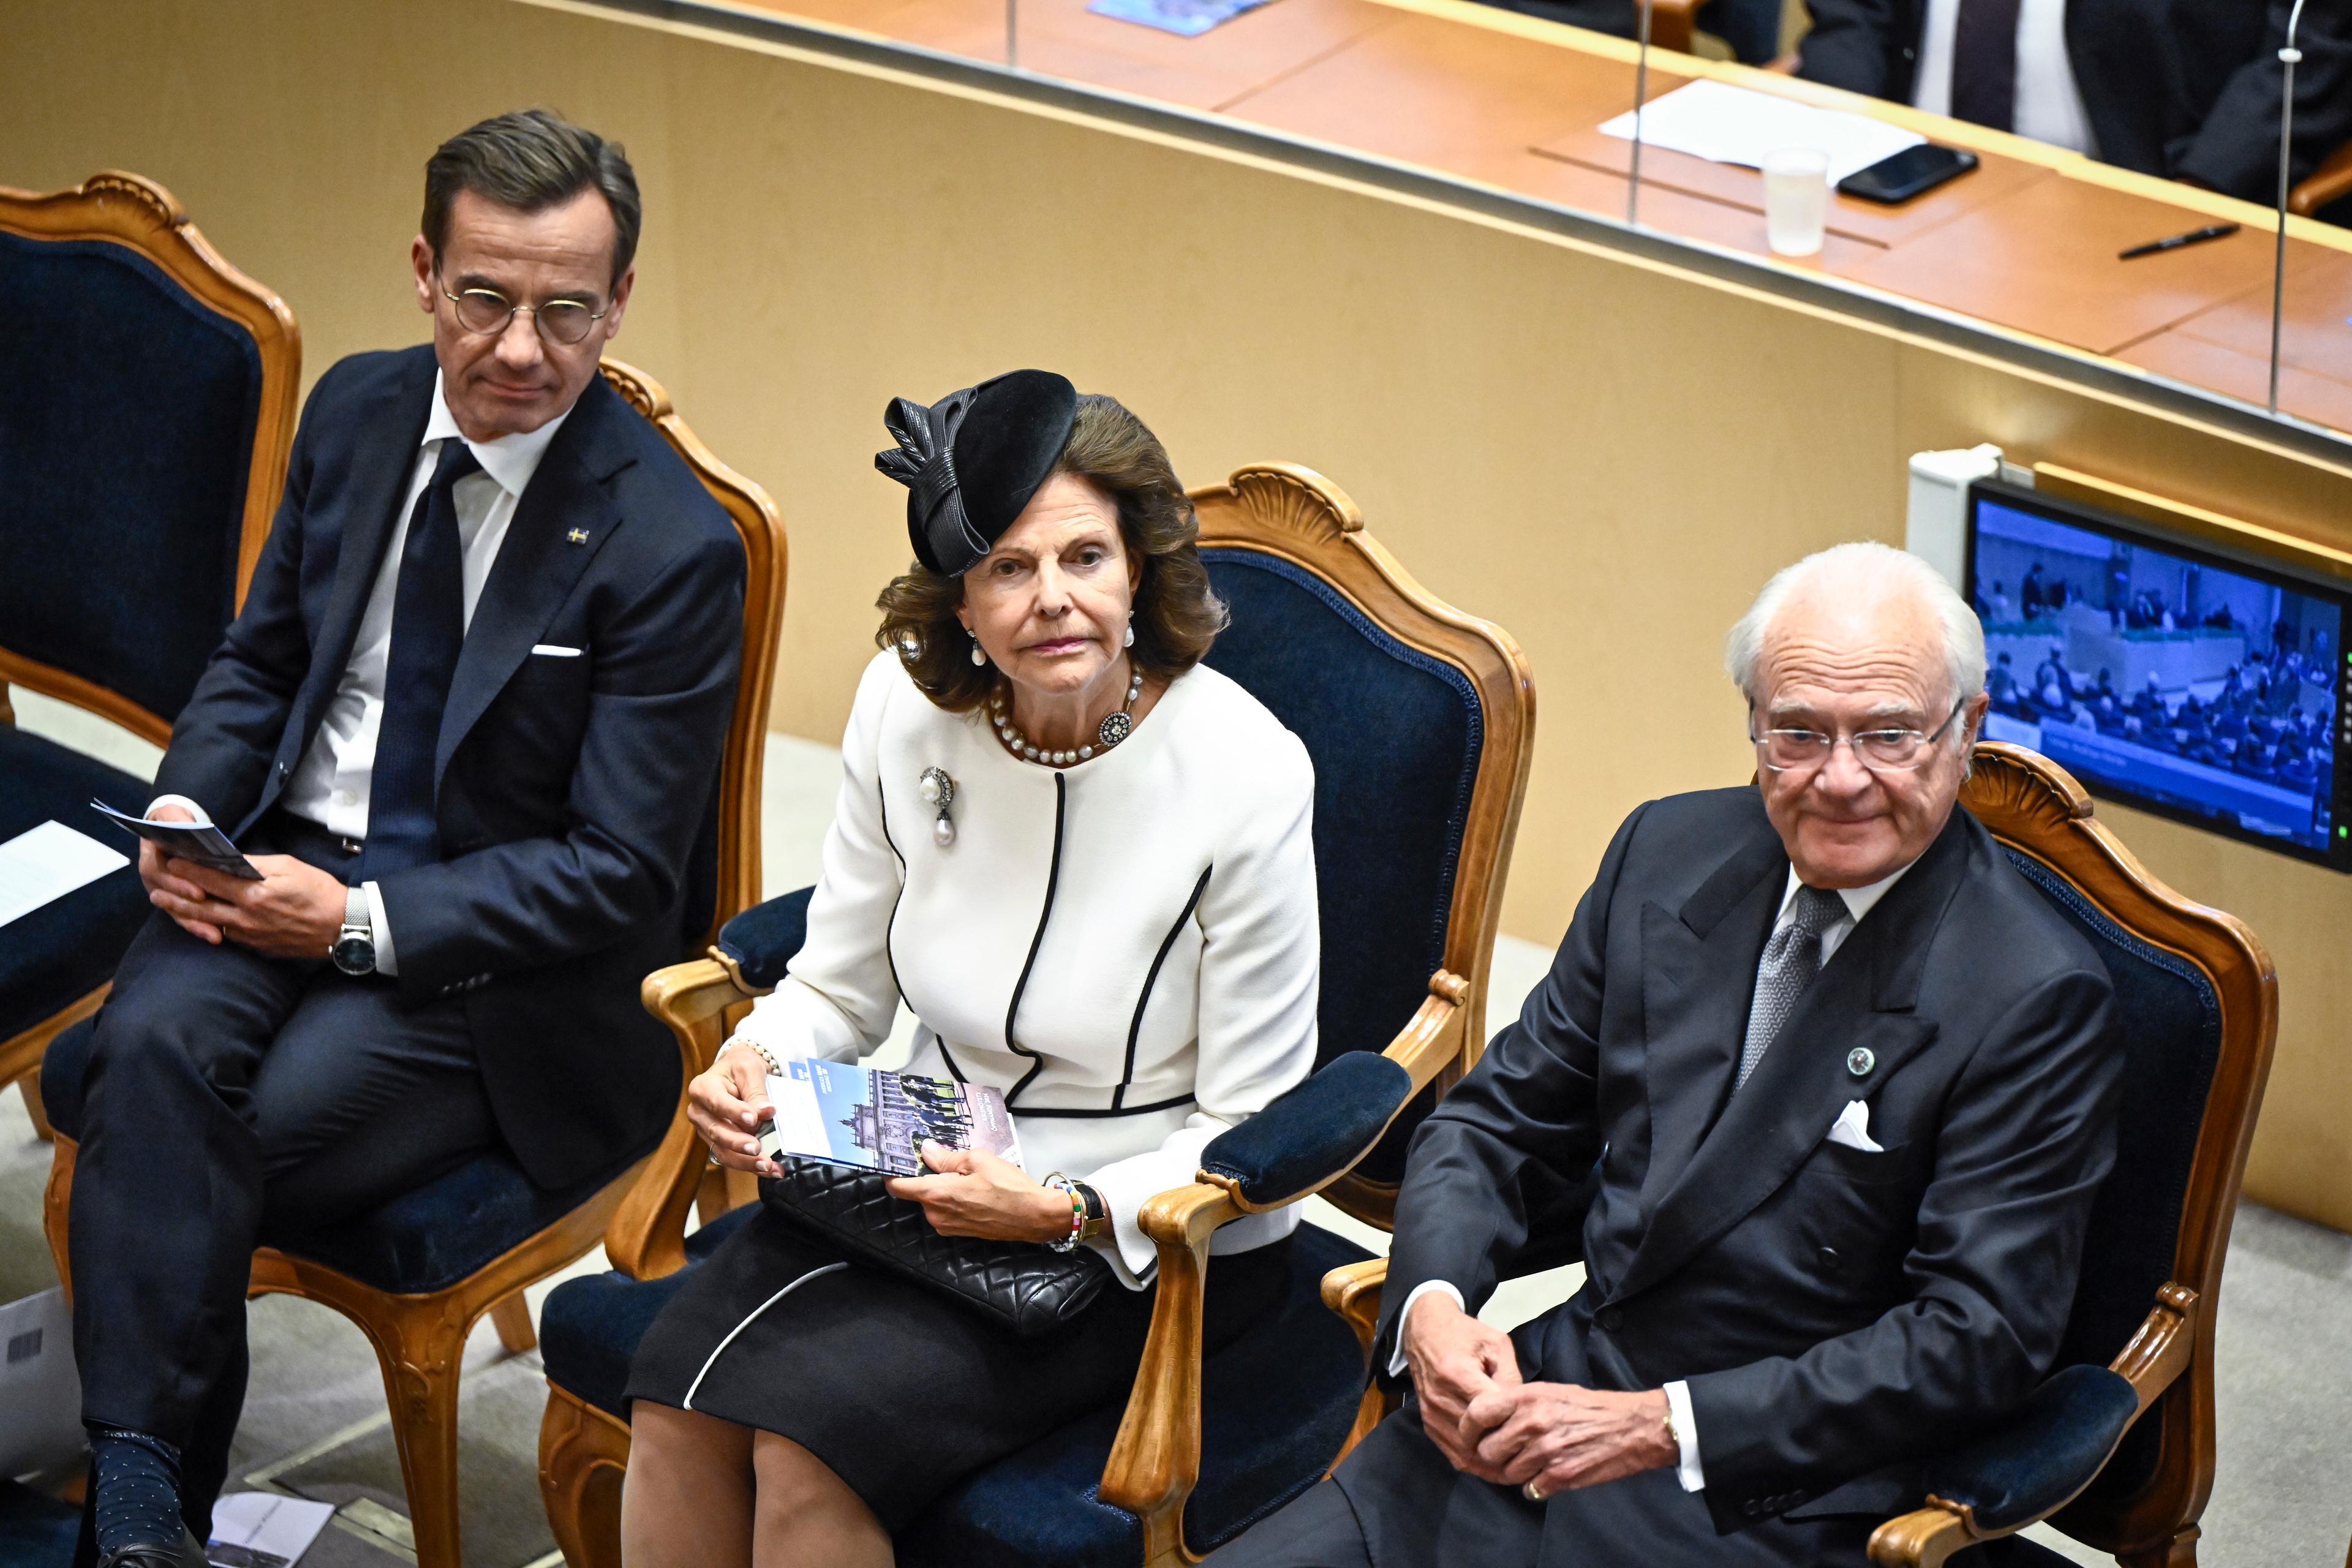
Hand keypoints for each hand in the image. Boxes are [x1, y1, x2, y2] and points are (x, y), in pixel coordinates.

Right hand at [136, 805, 222, 942]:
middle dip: (189, 909)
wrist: (171, 829)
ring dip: (194, 924)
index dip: (177, 884)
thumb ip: (177, 820)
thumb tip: (187, 826)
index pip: (158, 873)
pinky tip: (215, 936)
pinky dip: (198, 926)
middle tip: (213, 919)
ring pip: (175, 911)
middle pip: (166, 898)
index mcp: (150, 856)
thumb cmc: (175, 822)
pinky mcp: (176, 900)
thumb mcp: (173, 815)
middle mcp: (153, 877)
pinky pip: (185, 916)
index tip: (199, 893)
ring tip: (214, 936)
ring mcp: (164, 891)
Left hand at [147, 844, 346, 957]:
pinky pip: (228, 936)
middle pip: (200, 907)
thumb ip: (256, 865)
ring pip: (209, 925)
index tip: (172, 862)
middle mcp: (246, 918)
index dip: (189, 870)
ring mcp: (250, 936)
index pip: (211, 879)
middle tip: (155, 892)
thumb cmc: (319, 891)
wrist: (342, 927)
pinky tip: (204, 922)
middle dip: (175, 898)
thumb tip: (231, 861)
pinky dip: (211, 927)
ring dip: (185, 915)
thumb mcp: (290, 867)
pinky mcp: (258, 948)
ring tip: (168, 908)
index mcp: (253, 894)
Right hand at [687, 1042, 779, 1174]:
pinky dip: (752, 1166)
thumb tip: (766, 1112)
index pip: (717, 1102)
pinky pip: (733, 1158)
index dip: (734, 1112)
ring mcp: (707, 1130)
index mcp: (702, 1088)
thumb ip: (756, 1091)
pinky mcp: (719, 1143)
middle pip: (717, 1132)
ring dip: (747, 1162)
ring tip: (769, 1166)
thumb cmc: (741, 1067)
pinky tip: (771, 1170)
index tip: (753, 1119)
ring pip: (723, 1151)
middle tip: (758, 1150)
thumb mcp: (750, 1070)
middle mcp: (699, 1112)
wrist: (738, 1073)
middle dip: (738, 1144)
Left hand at [884, 1142, 1069, 1242]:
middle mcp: (936, 1215)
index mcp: (936, 1195)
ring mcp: (947, 1226)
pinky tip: (973, 1189)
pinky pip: (946, 1210)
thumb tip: (926, 1150)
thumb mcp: (977, 1160)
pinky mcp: (959, 1231)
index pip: (898, 1186)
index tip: (893, 1159)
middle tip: (944, 1158)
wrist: (1034, 1216)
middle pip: (918, 1191)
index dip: (892, 1172)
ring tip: (966, 1174)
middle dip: (926, 1175)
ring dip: (942, 1187)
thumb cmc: (1008, 1186)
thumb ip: (946, 1157)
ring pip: (933, 1200)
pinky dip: (952, 1198)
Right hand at [1401, 1289, 1524, 1480]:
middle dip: (1504, 1447)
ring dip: (1490, 1463)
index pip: (1488, 1412)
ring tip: (1517, 1467)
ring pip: (1465, 1451)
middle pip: (1477, 1436)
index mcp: (1456, 1373)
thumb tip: (1522, 1411)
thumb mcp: (1496, 1344)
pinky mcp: (1427, 1423)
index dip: (1512, 1424)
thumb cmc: (1464, 1334)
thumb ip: (1510, 1376)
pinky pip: (1452, 1453)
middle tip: (1531, 1456)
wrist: (1424, 1332)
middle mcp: (1439, 1397)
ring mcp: (1431, 1413)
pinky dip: (1475, 1463)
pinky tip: (1494, 1466)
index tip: (1533, 1431)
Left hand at [1464, 1383, 1676, 1497]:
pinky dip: (1536, 1486)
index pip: (1477, 1412)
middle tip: (1508, 1453)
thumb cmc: (1589, 1407)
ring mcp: (1545, 1451)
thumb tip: (1485, 1418)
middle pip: (1487, 1450)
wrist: (1631, 1427)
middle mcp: (1532, 1423)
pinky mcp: (1560, 1475)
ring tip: (1534, 1462)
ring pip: (1507, 1472)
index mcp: (1527, 1397)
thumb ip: (1517, 1403)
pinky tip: (1548, 1474)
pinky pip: (1530, 1489)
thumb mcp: (1549, 1391)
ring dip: (1516, 1472)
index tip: (1472, 1435)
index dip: (1468, 1427)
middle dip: (1494, 1455)